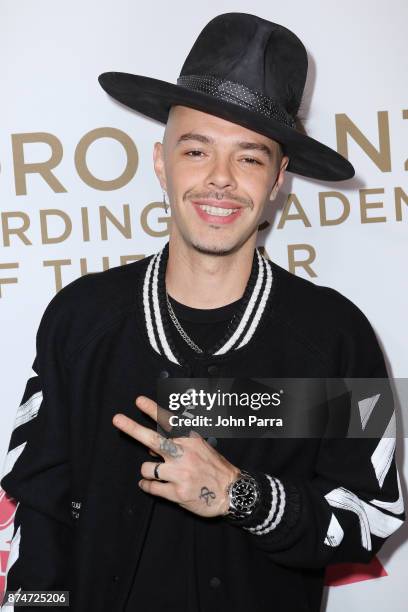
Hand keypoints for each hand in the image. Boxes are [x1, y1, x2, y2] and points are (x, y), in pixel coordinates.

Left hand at [112, 395, 239, 517]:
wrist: (233, 491)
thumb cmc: (215, 467)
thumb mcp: (201, 447)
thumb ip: (176, 443)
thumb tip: (150, 447)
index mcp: (190, 440)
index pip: (169, 422)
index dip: (153, 410)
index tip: (139, 401)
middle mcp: (184, 454)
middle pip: (152, 439)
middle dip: (132, 428)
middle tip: (117, 419)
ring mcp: (180, 474)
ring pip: (147, 468)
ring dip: (148, 470)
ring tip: (157, 472)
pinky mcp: (177, 493)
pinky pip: (151, 487)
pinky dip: (147, 485)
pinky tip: (149, 484)